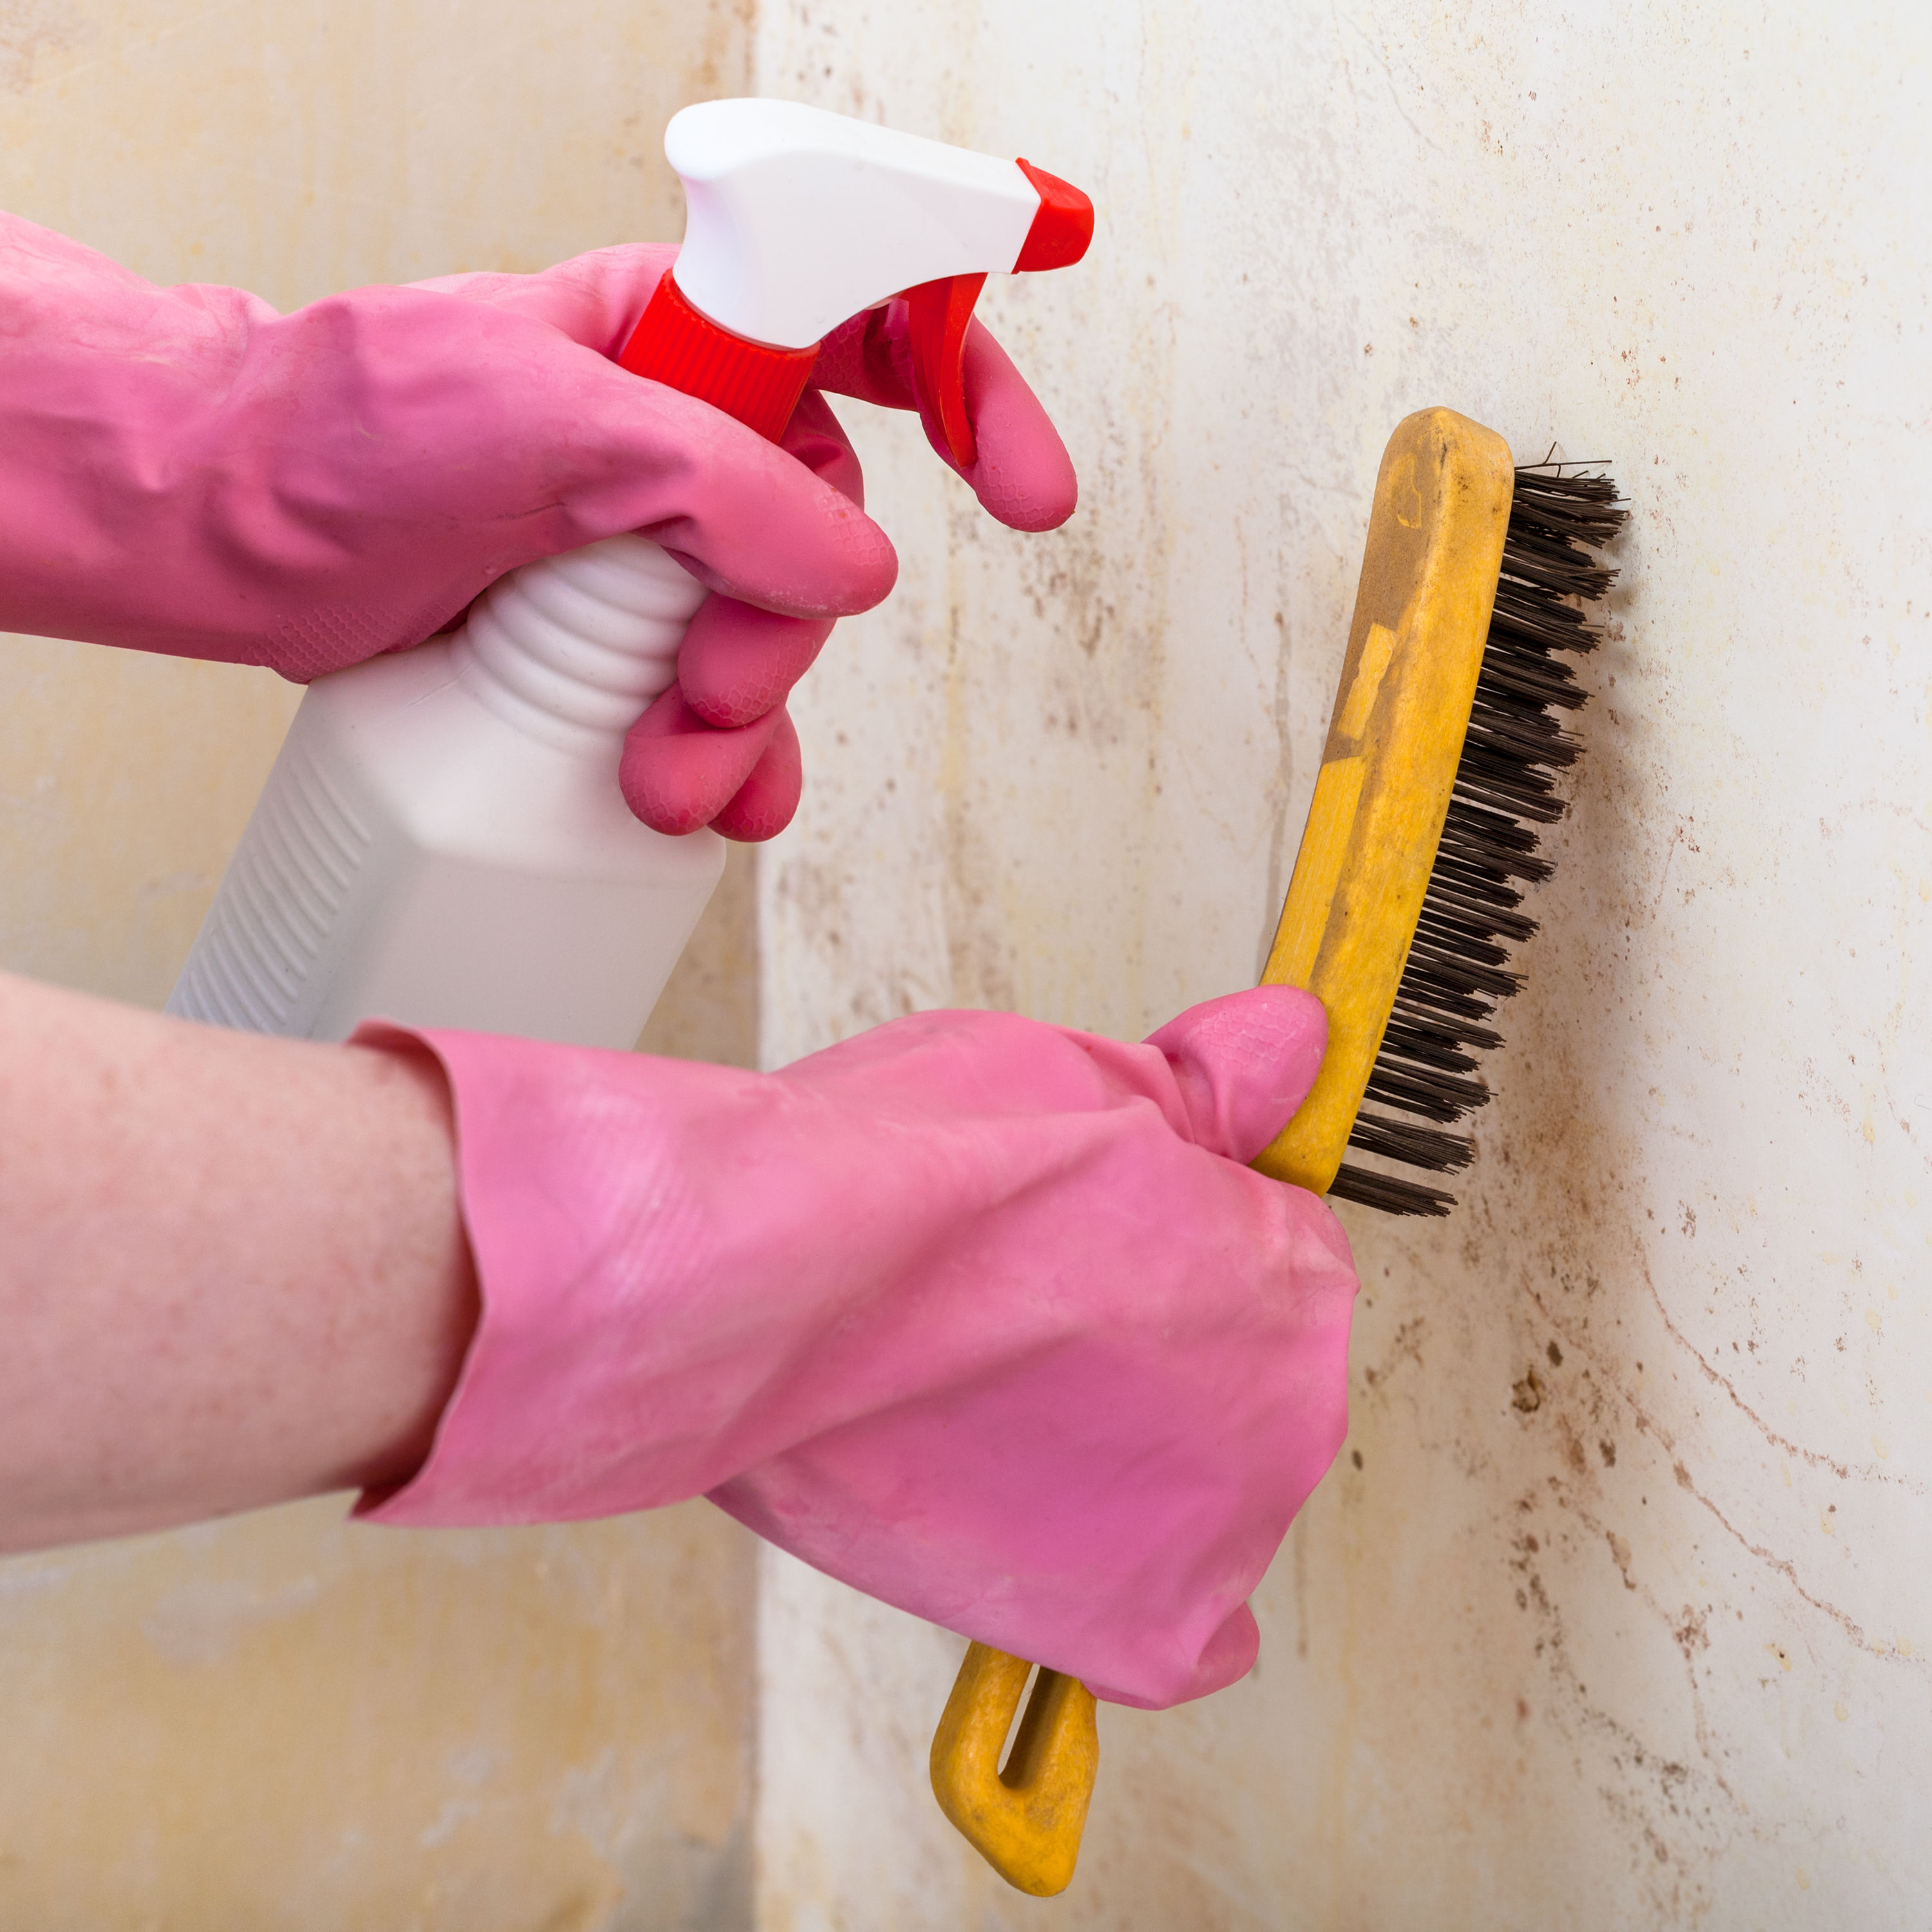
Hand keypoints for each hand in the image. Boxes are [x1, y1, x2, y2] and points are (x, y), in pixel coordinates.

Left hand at [0, 218, 1071, 840]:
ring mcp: (646, 539)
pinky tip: (703, 801)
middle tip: (704, 692)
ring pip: (770, 636)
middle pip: (823, 532)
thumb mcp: (545, 422)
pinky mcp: (605, 632)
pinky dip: (722, 760)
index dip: (973, 391)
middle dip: (780, 634)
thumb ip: (720, 481)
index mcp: (680, 332)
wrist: (222, 530)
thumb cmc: (339, 434)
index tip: (1025, 490)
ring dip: (741, 723)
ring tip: (667, 781)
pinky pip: (711, 700)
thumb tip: (848, 564)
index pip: (872, 320)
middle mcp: (680, 433)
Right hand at [358, 986, 1358, 1710]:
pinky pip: (1187, 1633)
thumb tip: (1292, 1049)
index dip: (1170, 1230)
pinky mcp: (1136, 1631)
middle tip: (1029, 1308)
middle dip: (1157, 1336)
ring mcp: (1217, 1535)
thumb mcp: (1084, 1073)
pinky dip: (1139, 1587)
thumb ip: (1214, 1086)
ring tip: (994, 1393)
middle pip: (1238, 1370)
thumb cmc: (908, 1175)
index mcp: (1288, 1277)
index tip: (1093, 1229)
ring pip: (1195, 1477)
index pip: (1267, 1256)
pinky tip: (1072, 1536)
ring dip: (1126, 1444)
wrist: (772, 1290)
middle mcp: (1285, 1419)